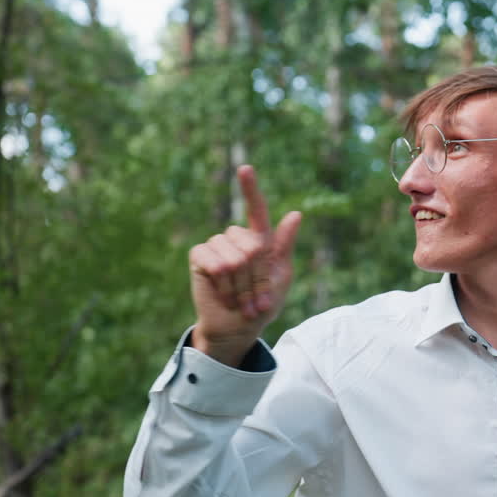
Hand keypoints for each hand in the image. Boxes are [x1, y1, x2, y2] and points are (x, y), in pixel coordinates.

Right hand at [188, 165, 302, 365]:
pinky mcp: (199, 257)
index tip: (244, 169)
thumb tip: (296, 213)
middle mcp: (236, 238)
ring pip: (232, 257)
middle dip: (255, 278)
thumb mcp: (281, 276)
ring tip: (241, 300)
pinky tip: (222, 293)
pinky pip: (211, 260)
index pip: (256, 208)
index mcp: (259, 239)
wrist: (240, 327)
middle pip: (250, 246)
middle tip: (256, 298)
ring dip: (239, 285)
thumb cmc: (264, 303)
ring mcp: (216, 246)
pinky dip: (221, 281)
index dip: (250, 188)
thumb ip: (284, 245)